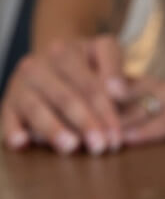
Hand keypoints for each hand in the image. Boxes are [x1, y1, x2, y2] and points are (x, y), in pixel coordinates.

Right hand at [1, 34, 124, 154]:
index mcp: (66, 52)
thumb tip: (118, 92)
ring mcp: (21, 84)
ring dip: (53, 128)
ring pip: (36, 107)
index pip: (89, 84)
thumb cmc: (86, 66)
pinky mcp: (8, 104)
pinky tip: (22, 142)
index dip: (105, 110)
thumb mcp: (104, 55)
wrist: (51, 63)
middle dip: (84, 122)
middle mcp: (39, 64)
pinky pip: (6, 117)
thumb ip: (114, 69)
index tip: (116, 135)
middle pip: (65, 96)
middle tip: (100, 146)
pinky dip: (12, 130)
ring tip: (70, 146)